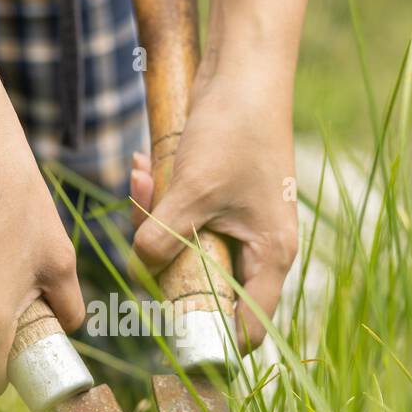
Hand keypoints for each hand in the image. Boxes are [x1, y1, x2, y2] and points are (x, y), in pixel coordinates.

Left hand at [131, 65, 297, 350]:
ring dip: (156, 222)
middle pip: (206, 288)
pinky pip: (184, 218)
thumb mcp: (192, 190)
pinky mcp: (221, 202)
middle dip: (165, 263)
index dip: (213, 342)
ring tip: (141, 178)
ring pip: (187, 249)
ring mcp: (241, 225)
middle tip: (142, 228)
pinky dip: (161, 200)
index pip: (249, 328)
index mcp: (271, 256)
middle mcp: (261, 248)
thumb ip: (163, 238)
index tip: (171, 338)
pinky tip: (142, 166)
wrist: (246, 69)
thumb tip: (140, 269)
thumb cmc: (234, 130)